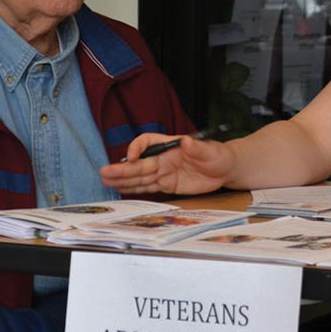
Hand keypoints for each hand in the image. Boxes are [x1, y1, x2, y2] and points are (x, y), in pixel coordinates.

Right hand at [100, 132, 234, 194]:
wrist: (225, 169)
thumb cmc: (218, 155)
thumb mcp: (211, 150)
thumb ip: (198, 147)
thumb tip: (187, 141)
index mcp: (170, 145)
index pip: (147, 142)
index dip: (137, 148)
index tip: (132, 158)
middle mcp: (164, 158)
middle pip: (139, 163)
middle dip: (122, 169)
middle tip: (104, 172)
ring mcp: (164, 172)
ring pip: (140, 177)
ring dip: (123, 180)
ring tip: (106, 180)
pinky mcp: (168, 185)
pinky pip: (148, 187)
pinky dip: (134, 189)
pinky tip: (121, 190)